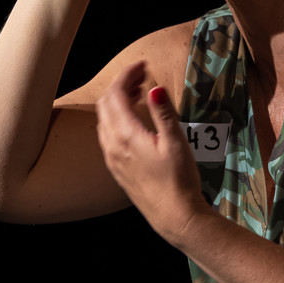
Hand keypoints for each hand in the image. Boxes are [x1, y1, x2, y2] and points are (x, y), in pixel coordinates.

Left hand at [95, 61, 207, 244]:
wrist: (174, 217)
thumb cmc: (179, 181)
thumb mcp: (176, 143)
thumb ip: (163, 113)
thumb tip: (154, 88)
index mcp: (126, 135)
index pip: (116, 94)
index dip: (128, 74)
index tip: (143, 65)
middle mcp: (112, 145)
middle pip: (106, 103)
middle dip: (121, 84)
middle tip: (143, 76)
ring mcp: (112, 158)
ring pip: (104, 119)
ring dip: (117, 101)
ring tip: (139, 93)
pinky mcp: (116, 168)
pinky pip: (107, 135)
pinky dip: (116, 118)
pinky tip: (134, 121)